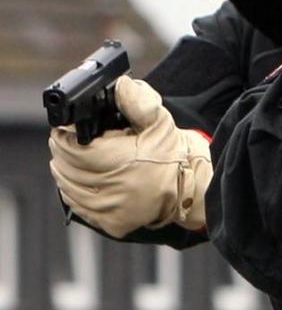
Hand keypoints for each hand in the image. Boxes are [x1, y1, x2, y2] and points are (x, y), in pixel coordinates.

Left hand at [48, 76, 210, 235]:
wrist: (190, 186)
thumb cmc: (171, 152)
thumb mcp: (158, 121)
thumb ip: (138, 101)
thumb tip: (121, 85)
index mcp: (123, 161)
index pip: (72, 149)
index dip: (64, 138)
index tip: (65, 132)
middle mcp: (115, 188)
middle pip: (66, 168)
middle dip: (63, 153)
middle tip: (68, 144)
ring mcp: (112, 209)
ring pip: (68, 187)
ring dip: (65, 172)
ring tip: (75, 161)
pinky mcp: (112, 224)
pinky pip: (78, 206)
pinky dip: (74, 192)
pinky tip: (83, 181)